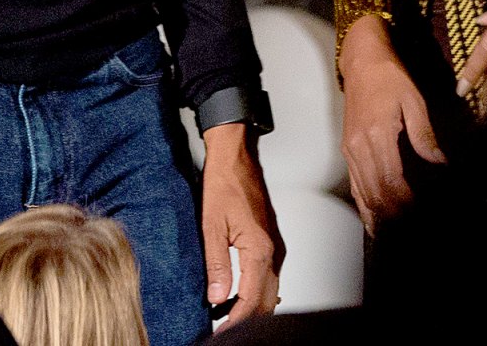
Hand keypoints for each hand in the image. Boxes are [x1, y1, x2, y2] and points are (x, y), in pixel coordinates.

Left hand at [199, 123, 282, 328]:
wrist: (235, 158)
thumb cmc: (224, 183)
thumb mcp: (211, 224)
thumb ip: (216, 263)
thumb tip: (217, 296)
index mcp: (259, 248)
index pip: (252, 298)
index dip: (236, 320)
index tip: (220, 331)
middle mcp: (273, 250)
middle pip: (266, 300)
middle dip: (246, 319)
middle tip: (222, 328)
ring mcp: (275, 246)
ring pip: (270, 291)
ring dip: (251, 308)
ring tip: (226, 317)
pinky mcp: (271, 242)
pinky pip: (268, 277)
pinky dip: (256, 293)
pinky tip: (237, 296)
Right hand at [337, 14, 446, 235]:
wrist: (361, 60)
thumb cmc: (389, 77)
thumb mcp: (414, 101)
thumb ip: (424, 135)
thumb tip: (439, 163)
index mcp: (377, 135)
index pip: (392, 182)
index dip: (406, 204)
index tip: (421, 216)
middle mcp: (359, 147)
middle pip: (376, 194)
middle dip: (394, 217)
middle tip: (412, 233)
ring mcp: (350, 150)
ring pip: (362, 193)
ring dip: (378, 217)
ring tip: (393, 236)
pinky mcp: (347, 149)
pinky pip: (355, 184)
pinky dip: (365, 205)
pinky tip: (374, 219)